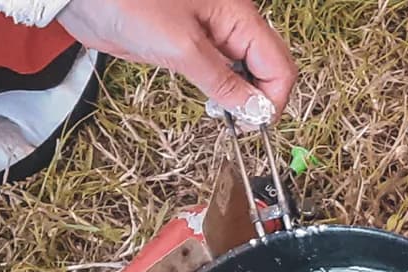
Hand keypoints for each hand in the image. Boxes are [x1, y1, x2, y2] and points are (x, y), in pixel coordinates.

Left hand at [57, 0, 295, 116]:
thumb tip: (256, 109)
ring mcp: (210, 36)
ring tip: (226, 113)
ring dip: (242, 97)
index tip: (255, 124)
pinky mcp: (189, 46)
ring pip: (245, 73)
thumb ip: (222, 81)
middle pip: (268, 68)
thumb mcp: (181, 47)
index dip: (273, 97)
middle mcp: (230, 25)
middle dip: (261, 98)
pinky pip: (219, 72)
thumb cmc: (129, 4)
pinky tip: (212, 101)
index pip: (278, 64)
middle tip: (240, 122)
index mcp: (238, 16)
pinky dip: (222, 91)